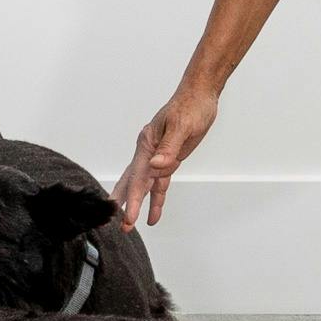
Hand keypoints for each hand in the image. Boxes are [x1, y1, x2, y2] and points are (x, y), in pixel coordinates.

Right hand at [114, 79, 218, 226]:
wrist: (200, 95)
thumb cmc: (191, 106)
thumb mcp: (182, 126)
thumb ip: (169, 148)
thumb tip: (157, 167)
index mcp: (147, 143)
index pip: (138, 177)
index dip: (133, 200)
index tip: (128, 218)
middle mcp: (148, 151)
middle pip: (133, 182)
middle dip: (126, 204)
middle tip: (120, 225)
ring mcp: (156, 156)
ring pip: (144, 185)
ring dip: (138, 204)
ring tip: (130, 225)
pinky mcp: (168, 159)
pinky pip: (159, 183)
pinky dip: (156, 198)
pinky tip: (153, 214)